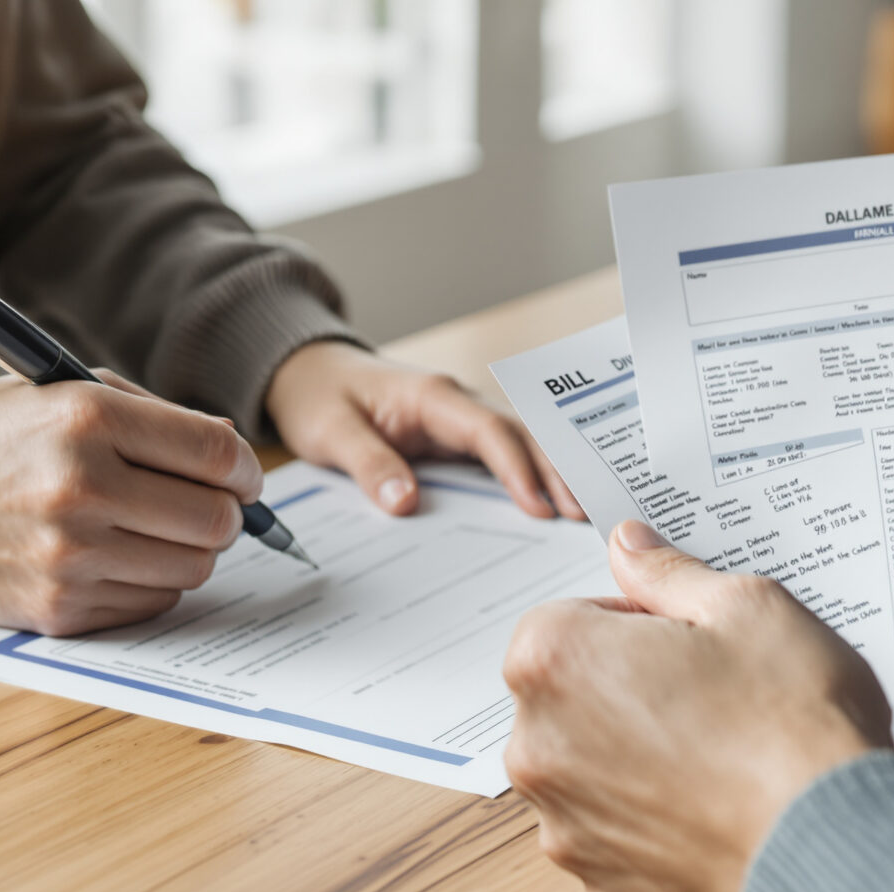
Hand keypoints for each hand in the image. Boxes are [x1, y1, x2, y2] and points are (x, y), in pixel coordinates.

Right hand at [0, 371, 260, 635]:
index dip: (246, 469)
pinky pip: (151, 603)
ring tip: (155, 528)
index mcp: (87, 419)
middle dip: (226, 514)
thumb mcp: (65, 394)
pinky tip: (116, 556)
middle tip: (208, 506)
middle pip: (215, 520)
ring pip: (192, 569)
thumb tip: (235, 458)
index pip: (216, 456)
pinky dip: (150, 582)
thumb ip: (155, 418)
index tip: (243, 476)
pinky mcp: (57, 608)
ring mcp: (68, 556)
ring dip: (190, 551)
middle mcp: (80, 488)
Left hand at [265, 341, 582, 518]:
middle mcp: (458, 404)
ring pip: (521, 445)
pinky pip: (505, 457)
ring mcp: (463, 421)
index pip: (488, 431)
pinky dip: (532, 479)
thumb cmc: (320, 397)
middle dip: (556, 473)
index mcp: (432, 397)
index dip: (517, 468)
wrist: (310, 373)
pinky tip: (554, 508)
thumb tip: (406, 502)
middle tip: (583, 514)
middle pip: (521, 436)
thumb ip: (368, 464)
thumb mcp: (330, 432)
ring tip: (583, 515)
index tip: (538, 507)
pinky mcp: (459, 439)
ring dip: (553, 476)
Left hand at [502, 521, 890, 891]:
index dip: (635, 625)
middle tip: (717, 700)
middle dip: (630, 693)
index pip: (569, 620)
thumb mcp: (748, 607)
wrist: (833, 853)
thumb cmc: (792, 723)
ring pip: (594, 773)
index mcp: (554, 659)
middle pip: (573, 700)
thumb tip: (629, 546)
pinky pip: (620, 841)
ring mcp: (564, 827)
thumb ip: (668, 574)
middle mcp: (536, 747)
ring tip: (725, 763)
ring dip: (640, 762)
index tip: (691, 644)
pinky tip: (719, 817)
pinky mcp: (602, 889)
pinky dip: (658, 829)